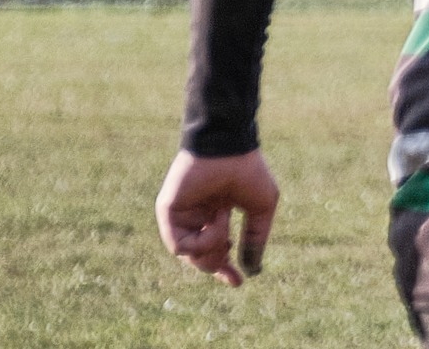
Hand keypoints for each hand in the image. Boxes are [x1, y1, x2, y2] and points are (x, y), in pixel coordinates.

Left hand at [155, 149, 279, 287]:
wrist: (229, 147)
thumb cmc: (248, 172)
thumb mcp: (261, 209)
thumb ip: (256, 239)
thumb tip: (253, 270)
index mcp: (215, 214)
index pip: (215, 250)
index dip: (225, 268)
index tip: (239, 281)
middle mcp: (196, 217)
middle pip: (200, 258)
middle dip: (217, 264)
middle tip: (230, 255)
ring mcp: (181, 215)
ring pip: (190, 255)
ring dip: (213, 247)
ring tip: (225, 226)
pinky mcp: (168, 212)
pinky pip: (180, 245)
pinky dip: (202, 241)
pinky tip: (217, 221)